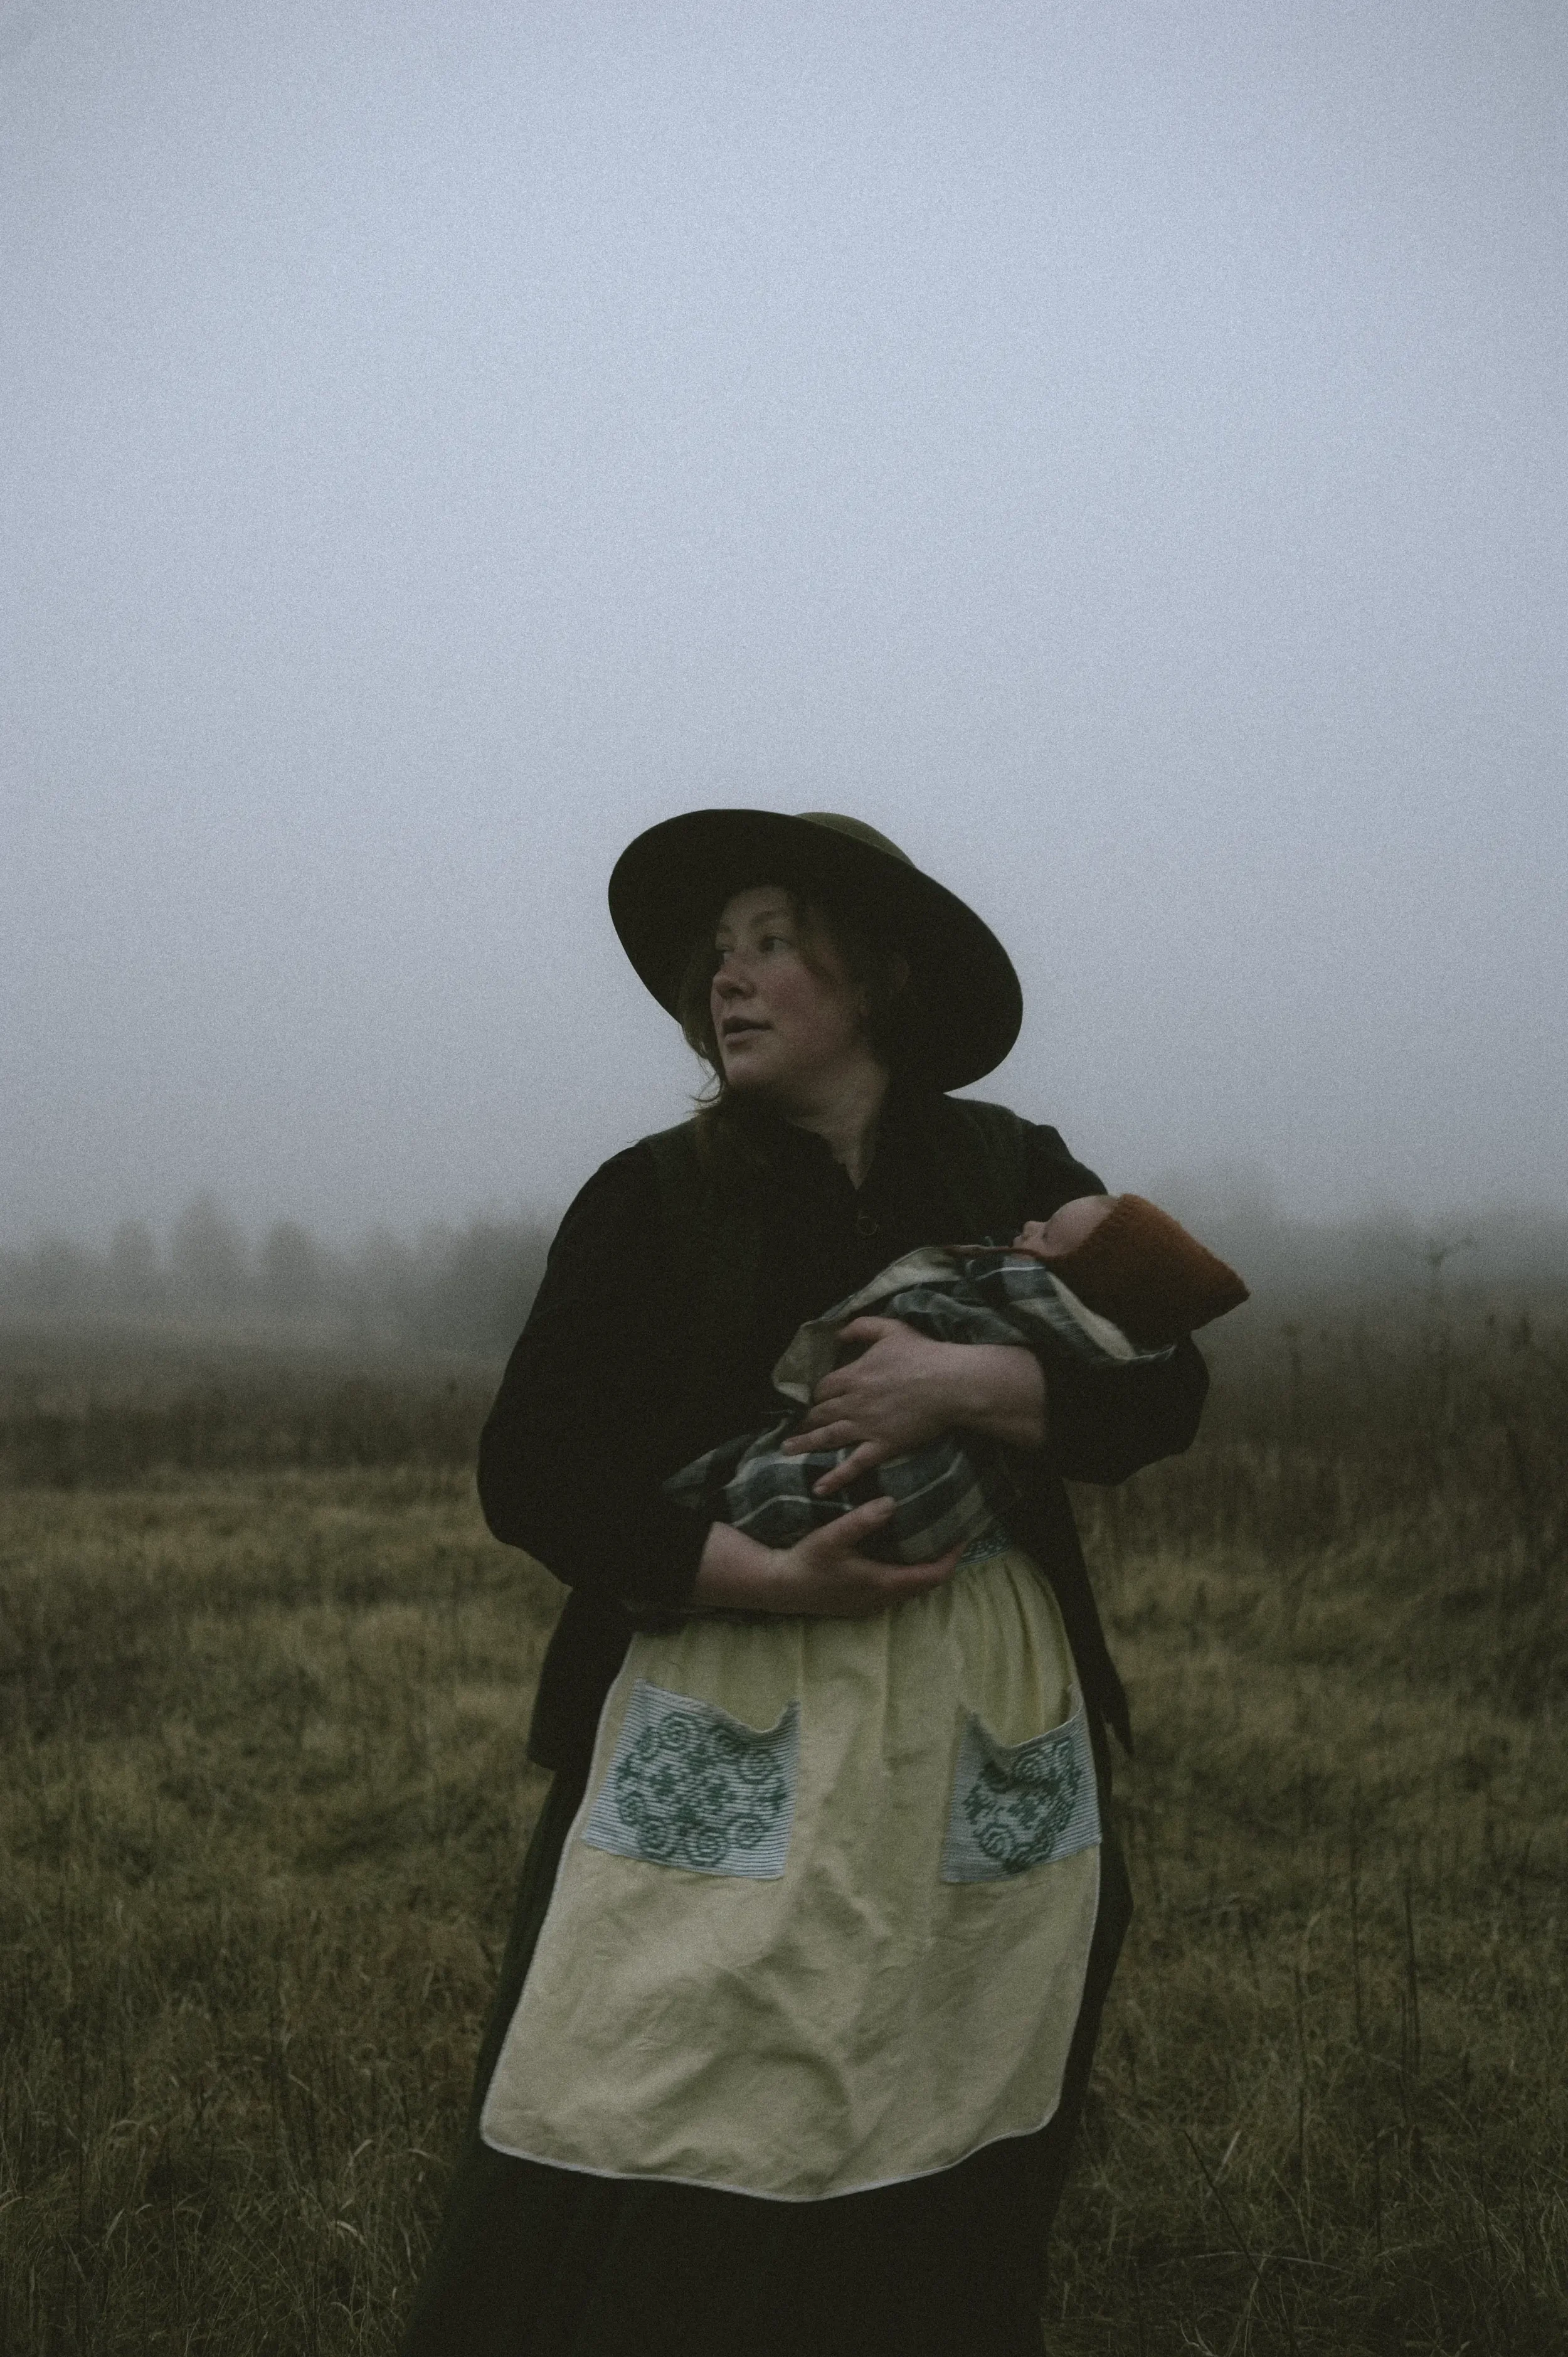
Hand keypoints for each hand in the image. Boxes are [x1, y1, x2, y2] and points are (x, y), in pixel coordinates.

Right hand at [690, 1498, 963, 1617]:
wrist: (778, 1587)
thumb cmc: (805, 1562)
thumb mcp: (831, 1537)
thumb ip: (861, 1520)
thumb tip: (891, 1502)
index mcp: (882, 1583)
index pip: (932, 1576)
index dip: (952, 1557)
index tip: (963, 1536)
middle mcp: (882, 1599)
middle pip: (926, 1584)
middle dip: (942, 1561)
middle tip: (951, 1533)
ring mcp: (871, 1604)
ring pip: (911, 1588)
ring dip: (925, 1567)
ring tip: (931, 1538)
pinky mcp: (860, 1602)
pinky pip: (896, 1589)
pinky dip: (907, 1572)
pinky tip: (900, 1551)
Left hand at [780, 1316, 1047, 1496]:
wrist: (950, 1384)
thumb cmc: (923, 1355)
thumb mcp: (891, 1329)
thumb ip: (862, 1326)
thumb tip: (838, 1331)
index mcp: (853, 1375)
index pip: (823, 1388)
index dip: (816, 1395)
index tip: (812, 1402)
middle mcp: (853, 1403)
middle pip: (820, 1413)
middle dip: (804, 1421)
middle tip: (791, 1430)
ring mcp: (865, 1426)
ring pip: (827, 1437)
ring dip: (805, 1444)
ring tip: (786, 1452)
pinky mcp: (882, 1446)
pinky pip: (853, 1465)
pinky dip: (835, 1477)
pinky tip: (819, 1488)